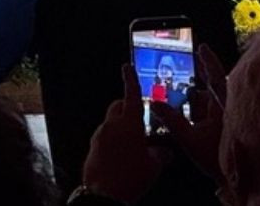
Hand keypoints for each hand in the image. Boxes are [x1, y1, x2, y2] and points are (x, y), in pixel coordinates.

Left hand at [80, 64, 171, 204]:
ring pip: (111, 121)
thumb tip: (165, 152)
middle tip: (142, 116)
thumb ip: (160, 154)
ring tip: (137, 141)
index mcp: (128, 125)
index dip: (130, 80)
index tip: (127, 67)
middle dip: (128, 105)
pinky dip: (115, 137)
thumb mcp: (153, 166)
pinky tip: (125, 152)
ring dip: (123, 124)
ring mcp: (100, 135)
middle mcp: (111, 126)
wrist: (102, 193)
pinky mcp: (94, 145)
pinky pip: (106, 135)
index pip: (131, 96)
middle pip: (118, 106)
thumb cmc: (130, 178)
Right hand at [146, 44, 225, 185]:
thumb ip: (172, 121)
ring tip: (181, 103)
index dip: (208, 62)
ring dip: (197, 101)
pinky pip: (213, 113)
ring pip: (212, 102)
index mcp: (225, 109)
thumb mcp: (190, 141)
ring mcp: (230, 120)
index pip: (217, 79)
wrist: (238, 183)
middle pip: (213, 89)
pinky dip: (202, 112)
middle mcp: (230, 111)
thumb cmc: (218, 161)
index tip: (201, 47)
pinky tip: (190, 117)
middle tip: (185, 70)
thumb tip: (155, 103)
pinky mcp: (230, 129)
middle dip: (198, 81)